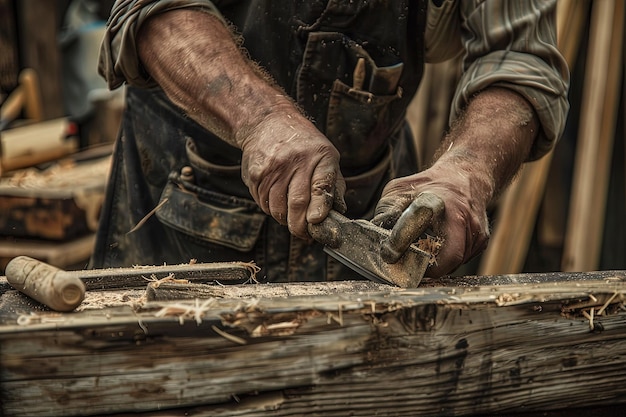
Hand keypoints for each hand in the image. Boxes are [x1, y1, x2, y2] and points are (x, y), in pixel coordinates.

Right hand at [240, 110, 345, 238]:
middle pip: (297, 204)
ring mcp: (272, 168)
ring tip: (292, 217)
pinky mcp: (255, 174)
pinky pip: (263, 204)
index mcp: (320, 156)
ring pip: (277, 209)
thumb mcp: (326, 155)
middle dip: (301, 227)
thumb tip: (337, 215)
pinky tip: (278, 202)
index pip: (321, 185)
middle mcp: (295, 161)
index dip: (320, 207)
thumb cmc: (304, 145)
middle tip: (305, 235)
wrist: (268, 121)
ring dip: (285, 220)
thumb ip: (333, 185)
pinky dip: (272, 210)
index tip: (317, 222)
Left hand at [371, 163, 489, 276]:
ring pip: (454, 263)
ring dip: (435, 266)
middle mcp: (461, 215)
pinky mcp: (481, 241)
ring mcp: (475, 229)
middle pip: (449, 255)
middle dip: (427, 269)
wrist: (465, 177)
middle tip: (408, 273)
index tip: (387, 254)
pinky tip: (437, 249)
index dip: (401, 238)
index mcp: (436, 198)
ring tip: (420, 257)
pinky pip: (461, 261)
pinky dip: (446, 262)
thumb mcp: (399, 190)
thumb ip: (387, 211)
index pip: (417, 218)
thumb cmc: (427, 187)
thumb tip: (375, 237)